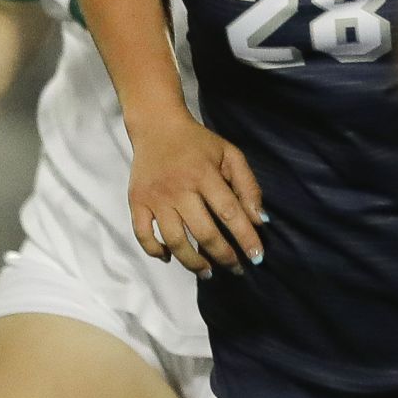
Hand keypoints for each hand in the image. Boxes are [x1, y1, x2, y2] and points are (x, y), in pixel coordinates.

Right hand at [128, 115, 266, 278]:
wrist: (157, 126)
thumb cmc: (199, 143)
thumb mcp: (230, 154)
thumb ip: (248, 185)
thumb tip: (260, 221)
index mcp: (205, 174)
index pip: (230, 213)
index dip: (245, 237)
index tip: (256, 257)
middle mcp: (179, 188)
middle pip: (203, 232)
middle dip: (223, 256)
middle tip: (235, 268)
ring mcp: (155, 197)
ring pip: (174, 240)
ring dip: (192, 262)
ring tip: (207, 272)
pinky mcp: (136, 201)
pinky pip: (143, 235)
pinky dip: (155, 251)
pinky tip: (169, 256)